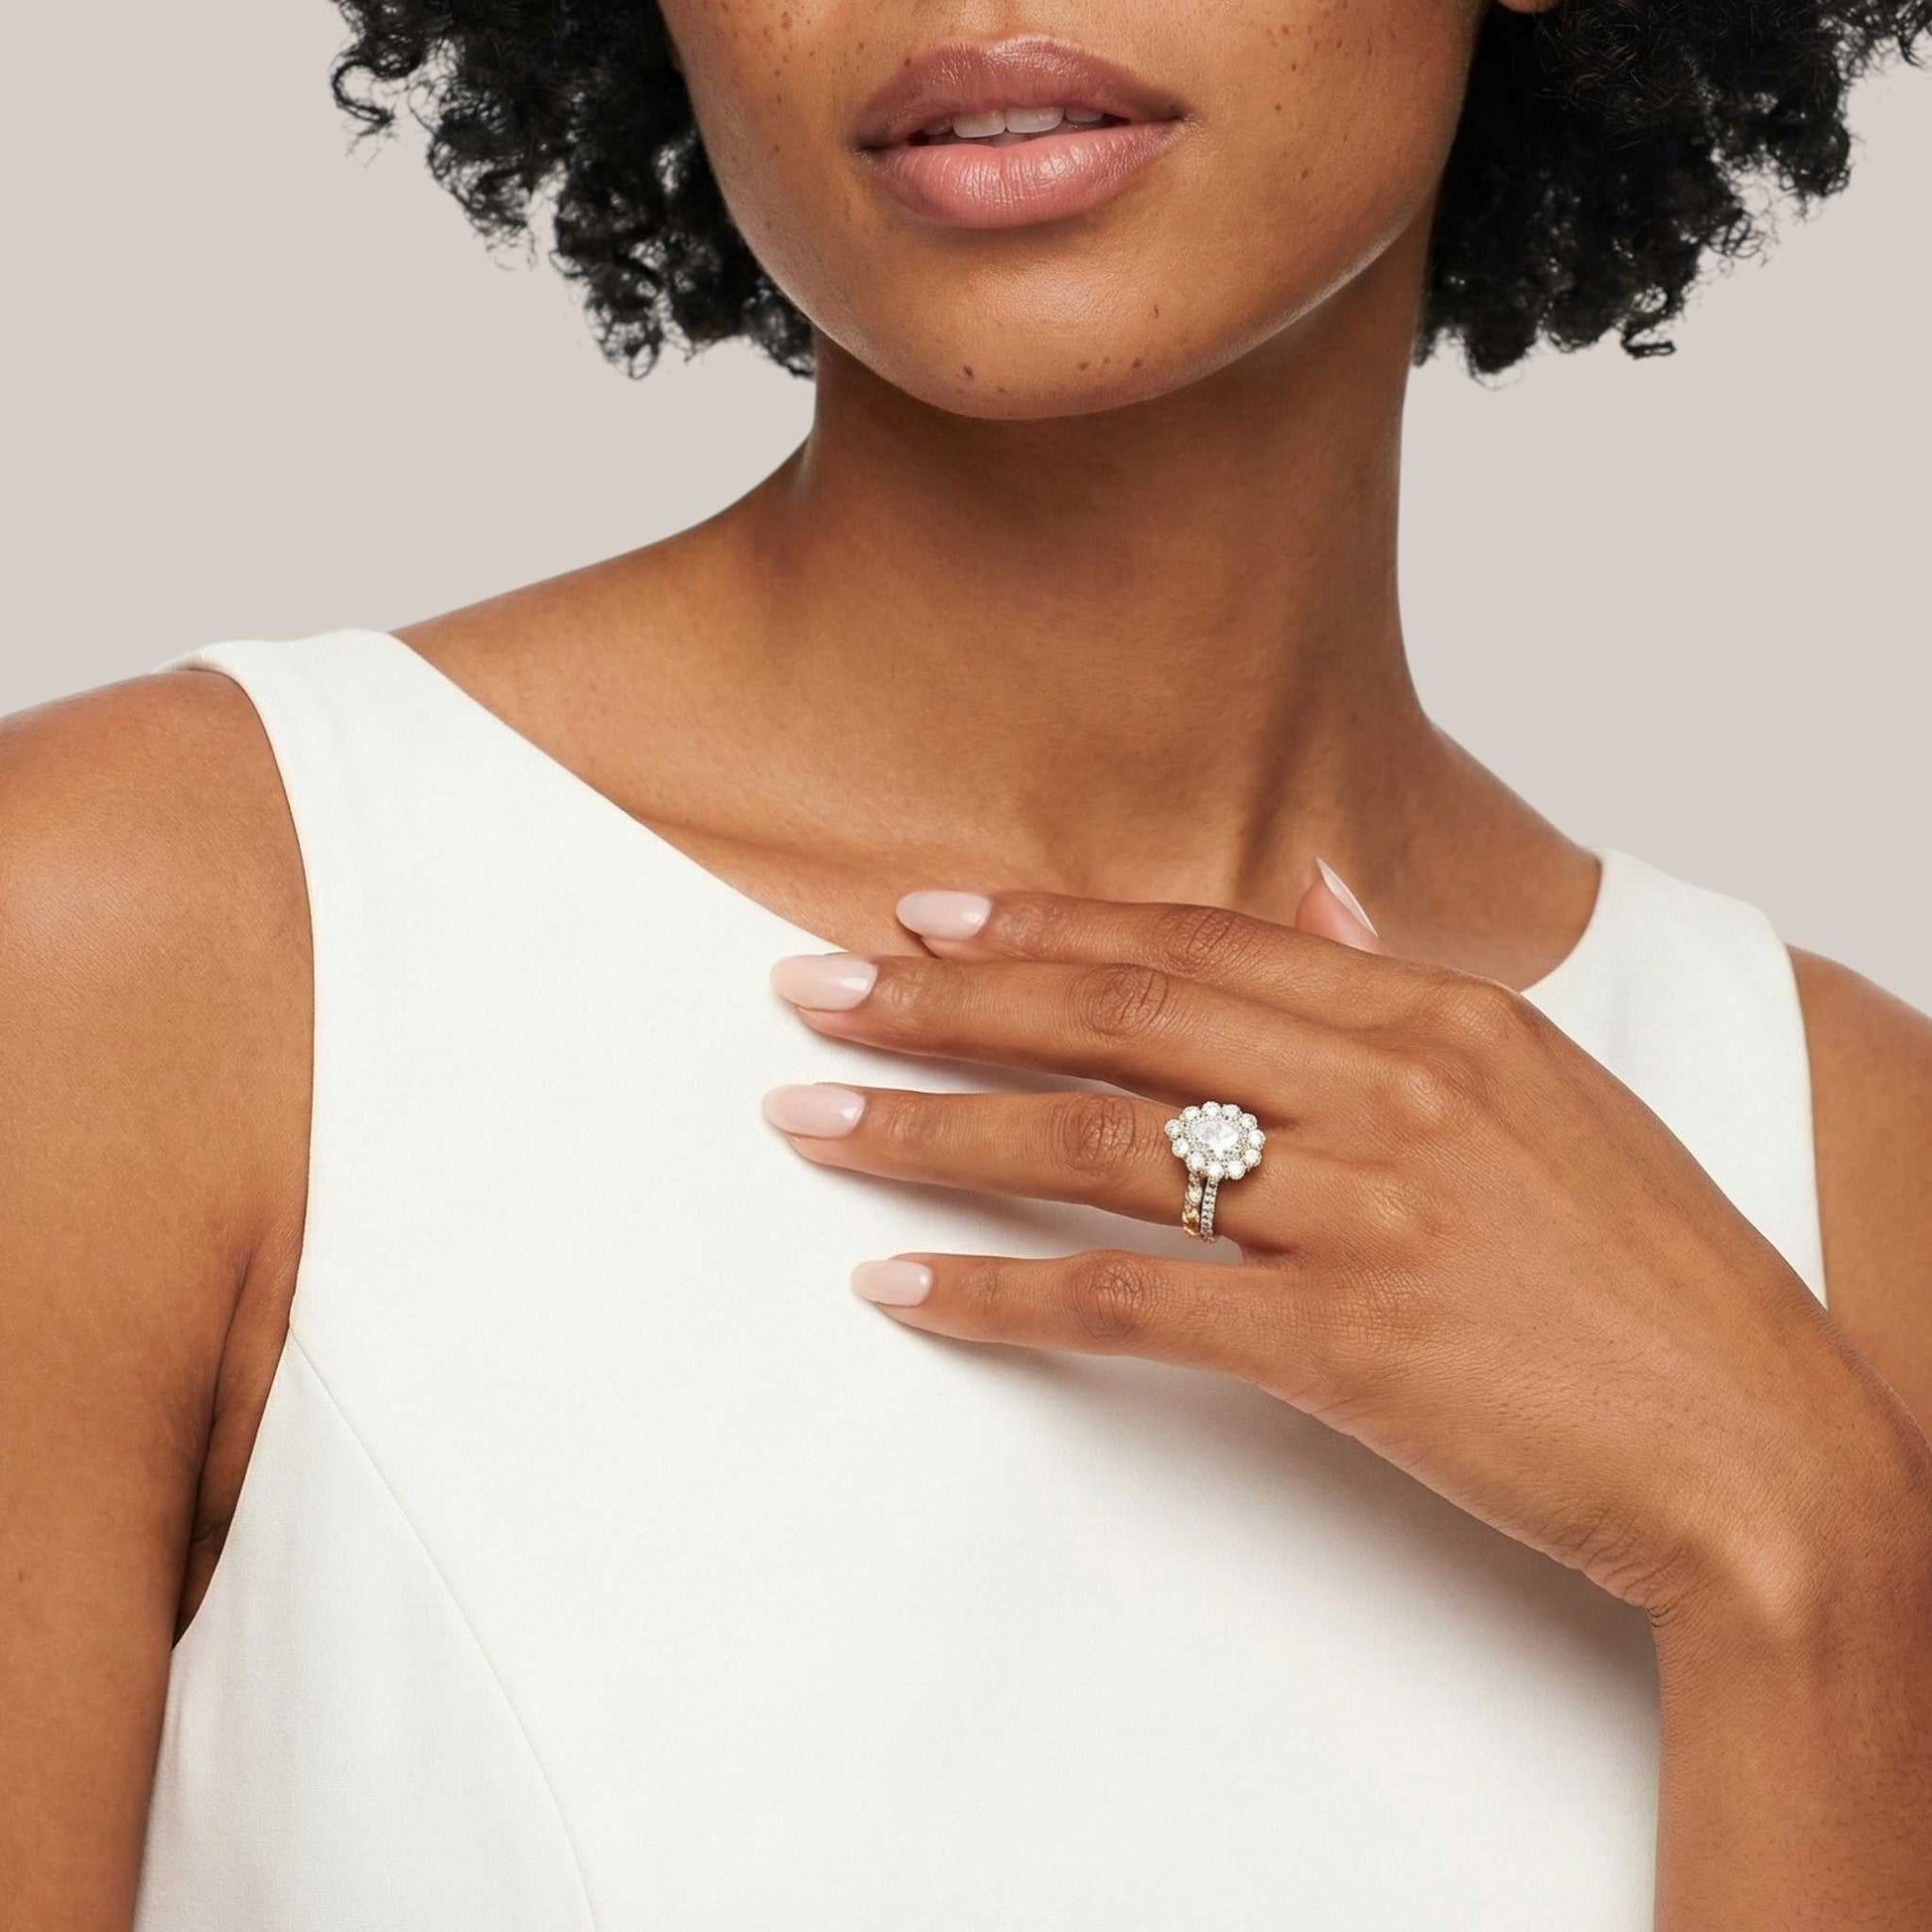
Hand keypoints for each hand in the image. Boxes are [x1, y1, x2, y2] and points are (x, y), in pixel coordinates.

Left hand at [765, 867, 1914, 1626]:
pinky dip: (1000, 1291)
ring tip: (813, 1113)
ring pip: (1097, 1142)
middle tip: (813, 984)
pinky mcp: (1345, 1338)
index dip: (1043, 926)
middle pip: (1118, 1017)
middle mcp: (1391, 1086)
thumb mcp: (1544, 1091)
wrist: (1765, 1454)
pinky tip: (903, 1283)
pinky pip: (1127, 1301)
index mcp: (1438, 1012)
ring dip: (934, 1125)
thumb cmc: (1656, 1280)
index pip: (1192, 943)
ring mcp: (1367, 1207)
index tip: (924, 915)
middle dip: (945, 998)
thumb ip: (1404, 987)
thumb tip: (1314, 891)